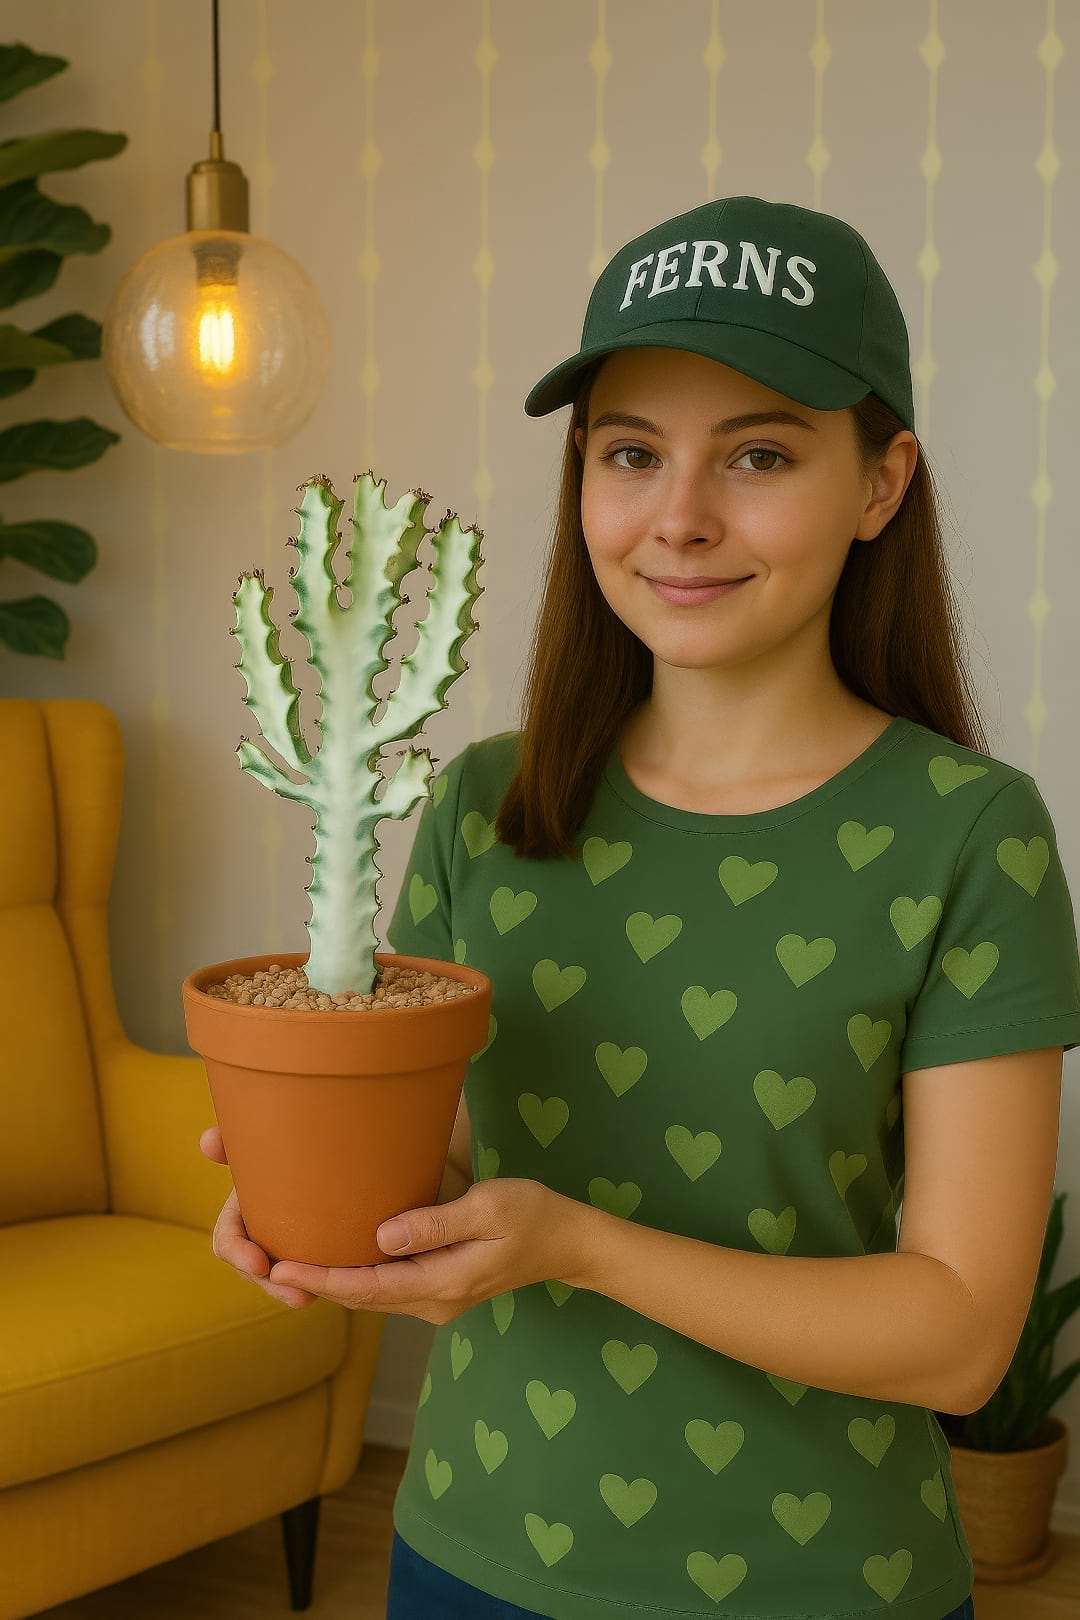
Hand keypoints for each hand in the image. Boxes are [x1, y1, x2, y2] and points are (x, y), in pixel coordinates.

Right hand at [199, 1126, 317, 1308]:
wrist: (318, 1153)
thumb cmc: (282, 1147)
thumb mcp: (258, 1146)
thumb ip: (233, 1142)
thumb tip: (207, 1141)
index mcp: (239, 1211)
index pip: (227, 1240)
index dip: (238, 1254)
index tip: (260, 1265)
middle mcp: (254, 1233)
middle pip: (253, 1268)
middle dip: (269, 1284)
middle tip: (297, 1295)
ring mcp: (276, 1246)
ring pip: (277, 1277)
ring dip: (288, 1290)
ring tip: (308, 1298)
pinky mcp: (301, 1251)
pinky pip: (301, 1274)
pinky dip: (308, 1283)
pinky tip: (324, 1288)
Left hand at [266, 1175, 585, 1323]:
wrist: (568, 1242)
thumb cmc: (532, 1215)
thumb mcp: (487, 1209)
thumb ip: (435, 1223)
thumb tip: (381, 1236)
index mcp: (441, 1285)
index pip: (367, 1288)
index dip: (320, 1279)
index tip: (279, 1268)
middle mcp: (432, 1302)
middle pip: (360, 1297)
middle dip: (313, 1283)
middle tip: (263, 1262)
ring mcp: (435, 1299)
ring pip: (370, 1294)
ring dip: (330, 1281)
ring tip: (286, 1258)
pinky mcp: (438, 1287)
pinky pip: (386, 1285)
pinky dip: (355, 1274)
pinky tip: (334, 1252)